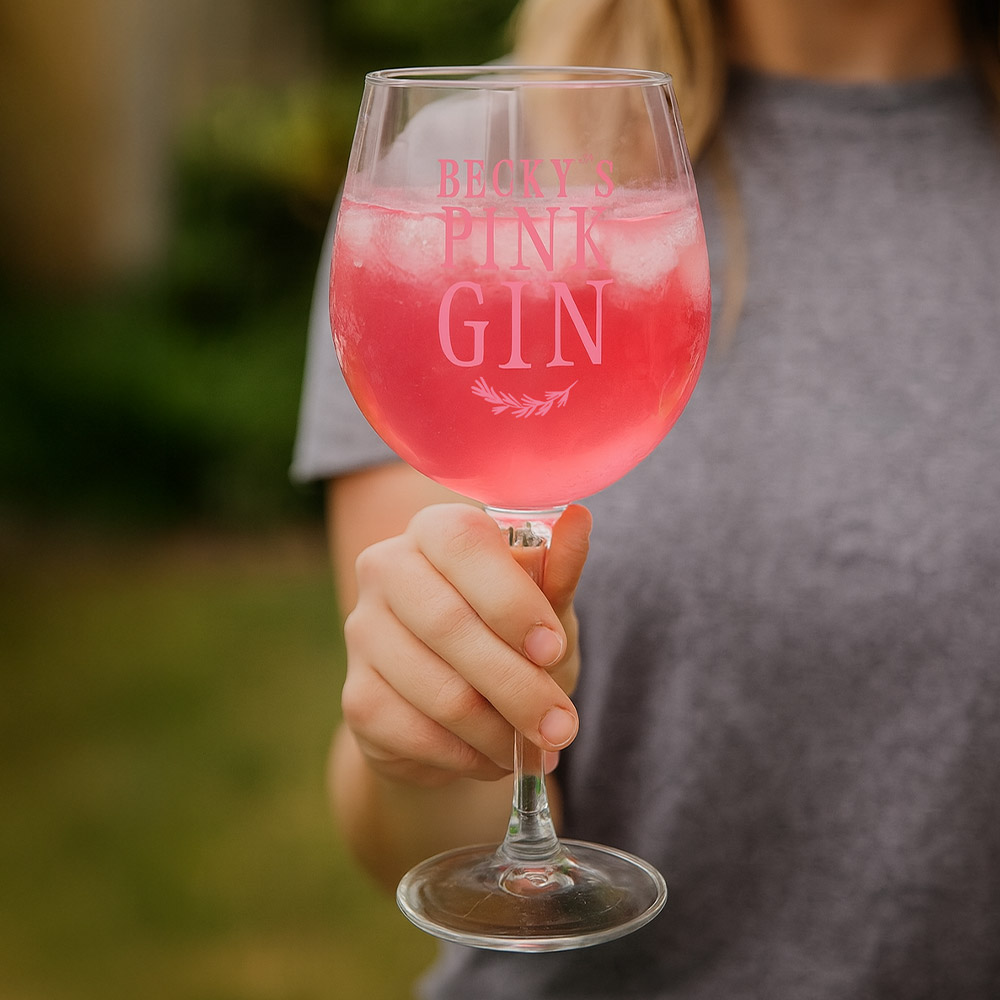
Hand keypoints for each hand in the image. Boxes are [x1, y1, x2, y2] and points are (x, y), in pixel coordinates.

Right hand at [340, 503, 591, 788]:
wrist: (462, 703)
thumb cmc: (511, 634)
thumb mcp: (545, 603)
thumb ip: (559, 568)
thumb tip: (579, 518)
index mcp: (435, 529)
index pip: (463, 545)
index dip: (511, 601)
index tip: (553, 649)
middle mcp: (386, 569)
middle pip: (449, 625)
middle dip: (519, 686)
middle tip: (562, 726)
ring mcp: (364, 633)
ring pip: (440, 692)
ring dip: (501, 732)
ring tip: (538, 746)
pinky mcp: (357, 697)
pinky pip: (419, 735)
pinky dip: (470, 757)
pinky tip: (495, 756)